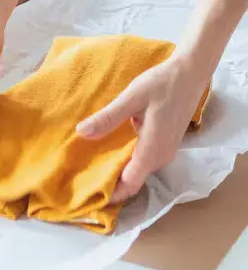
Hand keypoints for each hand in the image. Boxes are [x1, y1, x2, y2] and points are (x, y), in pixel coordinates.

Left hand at [76, 54, 207, 202]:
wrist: (189, 75)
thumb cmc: (161, 84)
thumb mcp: (131, 97)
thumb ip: (108, 117)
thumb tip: (82, 132)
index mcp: (153, 149)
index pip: (130, 183)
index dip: (110, 193)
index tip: (87, 195)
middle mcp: (161, 156)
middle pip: (133, 179)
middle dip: (109, 183)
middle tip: (80, 179)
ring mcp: (164, 151)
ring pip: (138, 170)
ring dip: (117, 171)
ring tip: (87, 166)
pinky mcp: (164, 144)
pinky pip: (142, 160)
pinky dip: (125, 160)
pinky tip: (106, 149)